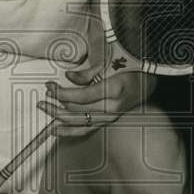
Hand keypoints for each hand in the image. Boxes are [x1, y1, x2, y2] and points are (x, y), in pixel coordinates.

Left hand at [36, 65, 153, 137]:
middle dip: (57, 102)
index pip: (80, 96)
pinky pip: (86, 130)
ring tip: (45, 109)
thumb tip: (68, 76)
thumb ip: (88, 73)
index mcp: (113, 90)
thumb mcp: (110, 63)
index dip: (61, 92)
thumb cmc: (129, 68)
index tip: (50, 86)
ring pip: (79, 122)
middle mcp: (112, 107)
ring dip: (58, 117)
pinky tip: (55, 130)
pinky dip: (69, 131)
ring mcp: (110, 116)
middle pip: (77, 110)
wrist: (148, 81)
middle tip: (45, 95)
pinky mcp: (108, 121)